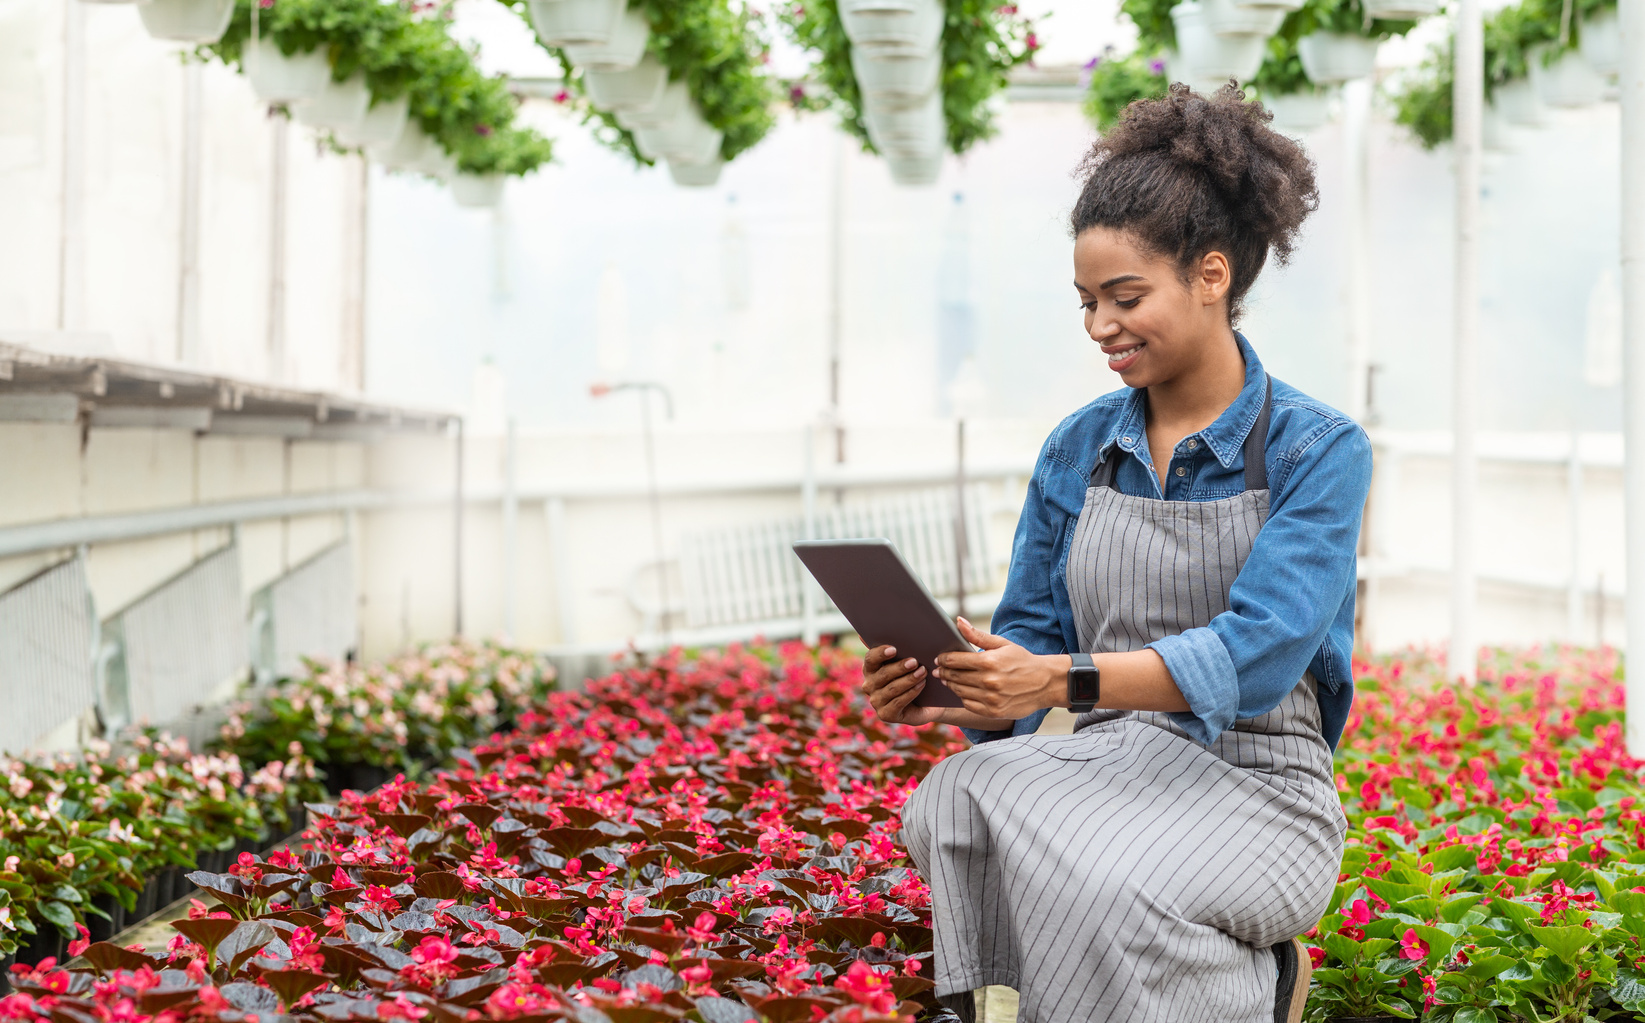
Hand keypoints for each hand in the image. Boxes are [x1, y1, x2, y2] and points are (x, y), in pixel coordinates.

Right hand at [861, 645, 946, 725]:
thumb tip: (872, 633)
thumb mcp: (906, 661)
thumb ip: (895, 648)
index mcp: (870, 669)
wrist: (928, 702)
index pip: (870, 659)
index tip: (894, 649)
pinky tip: (921, 685)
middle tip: (915, 661)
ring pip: (892, 688)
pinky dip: (911, 692)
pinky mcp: (886, 715)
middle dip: (900, 667)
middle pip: (883, 674)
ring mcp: (876, 701)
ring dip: (909, 679)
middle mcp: (869, 685)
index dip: (880, 653)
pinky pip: (898, 702)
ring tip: (923, 672)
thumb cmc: (913, 676)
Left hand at [935, 618, 1063, 719]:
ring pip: (959, 691)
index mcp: (989, 662)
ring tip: (948, 680)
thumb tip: (958, 621)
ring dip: (951, 685)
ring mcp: (990, 699)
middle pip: (955, 677)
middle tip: (939, 670)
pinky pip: (969, 705)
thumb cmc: (1022, 660)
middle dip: (944, 672)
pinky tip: (963, 691)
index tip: (939, 659)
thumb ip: (977, 635)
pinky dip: (963, 698)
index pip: (955, 660)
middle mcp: (988, 681)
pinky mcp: (993, 712)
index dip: (944, 659)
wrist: (1045, 683)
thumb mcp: (1002, 644)